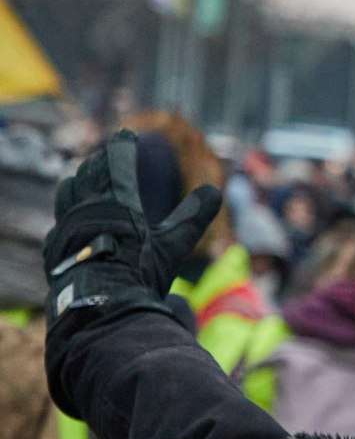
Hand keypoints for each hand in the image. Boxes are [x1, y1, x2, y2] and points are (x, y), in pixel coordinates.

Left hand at [43, 130, 220, 322]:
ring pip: (68, 191)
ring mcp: (67, 225)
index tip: (127, 135)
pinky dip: (69, 211)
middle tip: (107, 154)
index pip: (117, 161)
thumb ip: (194, 215)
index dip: (123, 146)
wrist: (100, 303)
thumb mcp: (174, 244)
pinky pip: (60, 219)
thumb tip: (215, 189)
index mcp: (116, 200)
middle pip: (89, 172)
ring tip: (83, 177)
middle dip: (100, 161)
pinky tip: (72, 217)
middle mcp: (86, 206)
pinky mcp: (56, 244)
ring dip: (79, 181)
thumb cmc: (140, 271)